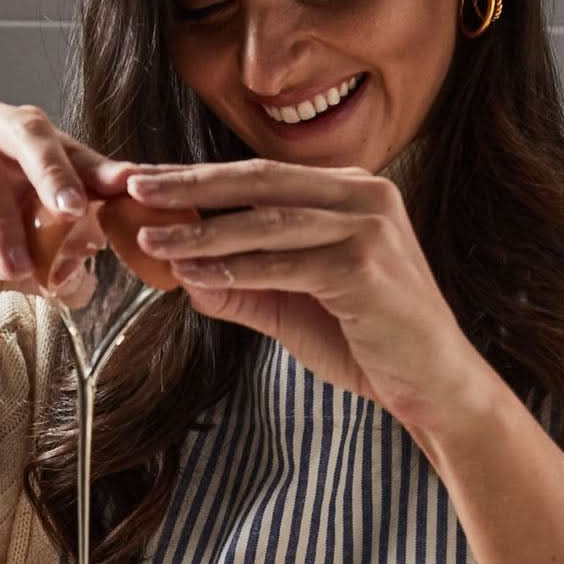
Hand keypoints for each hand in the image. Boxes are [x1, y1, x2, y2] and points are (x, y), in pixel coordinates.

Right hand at [0, 92, 140, 302]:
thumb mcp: (19, 258)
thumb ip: (55, 265)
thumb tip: (88, 276)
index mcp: (20, 137)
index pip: (69, 146)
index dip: (99, 167)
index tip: (128, 189)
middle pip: (28, 130)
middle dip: (56, 171)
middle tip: (75, 209)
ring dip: (8, 224)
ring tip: (23, 270)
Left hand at [126, 160, 498, 433]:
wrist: (432, 386)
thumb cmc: (367, 342)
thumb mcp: (291, 306)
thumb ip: (241, 286)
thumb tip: (180, 273)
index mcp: (349, 191)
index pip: (259, 177)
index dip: (196, 178)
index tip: (143, 183)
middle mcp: (364, 194)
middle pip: (257, 181)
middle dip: (188, 185)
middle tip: (132, 187)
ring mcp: (368, 226)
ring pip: (265, 220)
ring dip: (201, 229)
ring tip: (151, 236)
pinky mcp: (366, 265)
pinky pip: (283, 264)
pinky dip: (233, 268)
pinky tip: (191, 273)